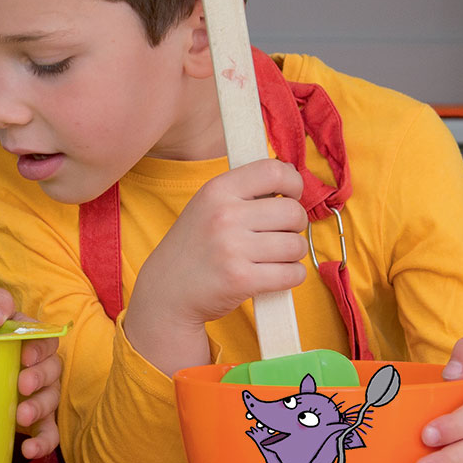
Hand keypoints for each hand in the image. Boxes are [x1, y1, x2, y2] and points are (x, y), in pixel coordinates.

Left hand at [0, 288, 62, 458]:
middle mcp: (43, 367)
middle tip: (22, 384)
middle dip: (40, 378)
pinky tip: (30, 450)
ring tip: (22, 416)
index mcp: (34, 340)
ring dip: (39, 408)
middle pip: (53, 370)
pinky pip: (49, 433)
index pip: (48, 340)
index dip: (40, 348)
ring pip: (51, 401)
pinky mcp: (36, 421)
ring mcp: (41, 395)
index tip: (24, 355)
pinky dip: (43, 443)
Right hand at [124, 159, 306, 373]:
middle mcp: (224, 215)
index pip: (274, 171)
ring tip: (274, 257)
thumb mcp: (207, 206)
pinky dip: (291, 276)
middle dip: (296, 226)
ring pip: (296, 245)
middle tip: (280, 234)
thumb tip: (293, 181)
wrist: (167, 291)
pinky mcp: (242, 279)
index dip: (294, 183)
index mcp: (217, 190)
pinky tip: (274, 276)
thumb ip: (244, 192)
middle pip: (293, 212)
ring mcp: (232, 248)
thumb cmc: (196, 247)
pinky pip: (293, 274)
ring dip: (293, 254)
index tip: (290, 196)